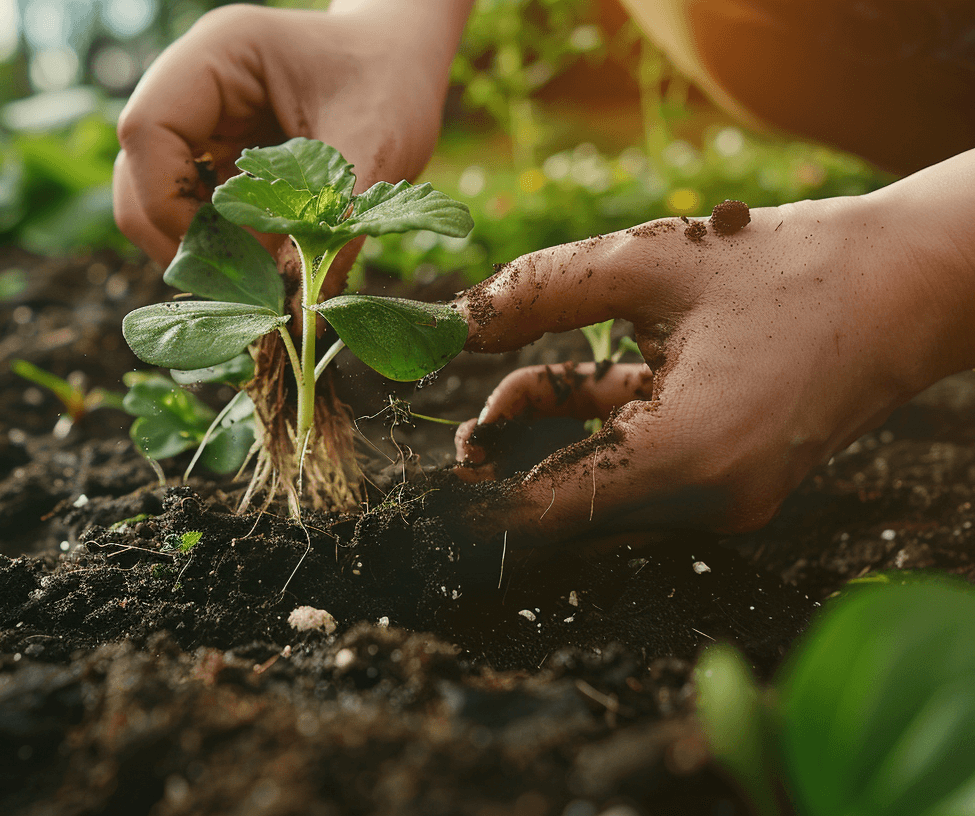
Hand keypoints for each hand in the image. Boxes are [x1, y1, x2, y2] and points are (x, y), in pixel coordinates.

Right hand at [112, 1, 468, 292]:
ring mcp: (195, 124)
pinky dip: (219, 245)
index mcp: (216, 55)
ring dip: (199, 248)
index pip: (147, 131)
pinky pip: (189, 212)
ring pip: (153, 201)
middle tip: (238, 286)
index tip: (224, 254)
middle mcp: (190, 88)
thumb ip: (333, 217)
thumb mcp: (374, 143)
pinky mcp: (210, 157)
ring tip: (258, 278)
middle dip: (180, 238)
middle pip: (137, 175)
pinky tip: (263, 262)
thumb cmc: (391, 80)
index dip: (169, 202)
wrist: (404, 61)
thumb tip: (296, 304)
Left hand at [451, 151, 974, 538]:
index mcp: (688, 457)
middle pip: (567, 505)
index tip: (418, 488)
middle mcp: (709, 500)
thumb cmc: (792, 267)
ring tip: (496, 402)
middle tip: (452, 433)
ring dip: (542, 443)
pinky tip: (544, 389)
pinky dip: (590, 434)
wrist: (909, 286)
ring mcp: (726, 500)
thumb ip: (540, 290)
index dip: (474, 501)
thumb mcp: (651, 262)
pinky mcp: (732, 482)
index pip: (547, 509)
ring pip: (597, 486)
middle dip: (504, 466)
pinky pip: (636, 470)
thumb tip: (453, 319)